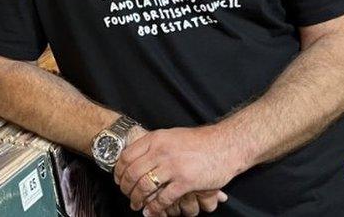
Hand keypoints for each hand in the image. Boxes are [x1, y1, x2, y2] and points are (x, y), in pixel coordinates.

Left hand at [114, 126, 248, 215]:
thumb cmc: (199, 142)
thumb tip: (136, 156)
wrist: (225, 144)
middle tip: (127, 195)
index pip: (127, 156)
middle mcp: (161, 151)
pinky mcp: (185, 181)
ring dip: (138, 199)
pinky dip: (155, 207)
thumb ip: (154, 145)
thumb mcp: (171, 135)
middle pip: (133, 173)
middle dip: (126, 188)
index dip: (119, 171)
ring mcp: (173, 166)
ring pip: (145, 186)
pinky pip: (164, 198)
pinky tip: (152, 211)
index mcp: (156, 139)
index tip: (118, 180)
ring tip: (137, 205)